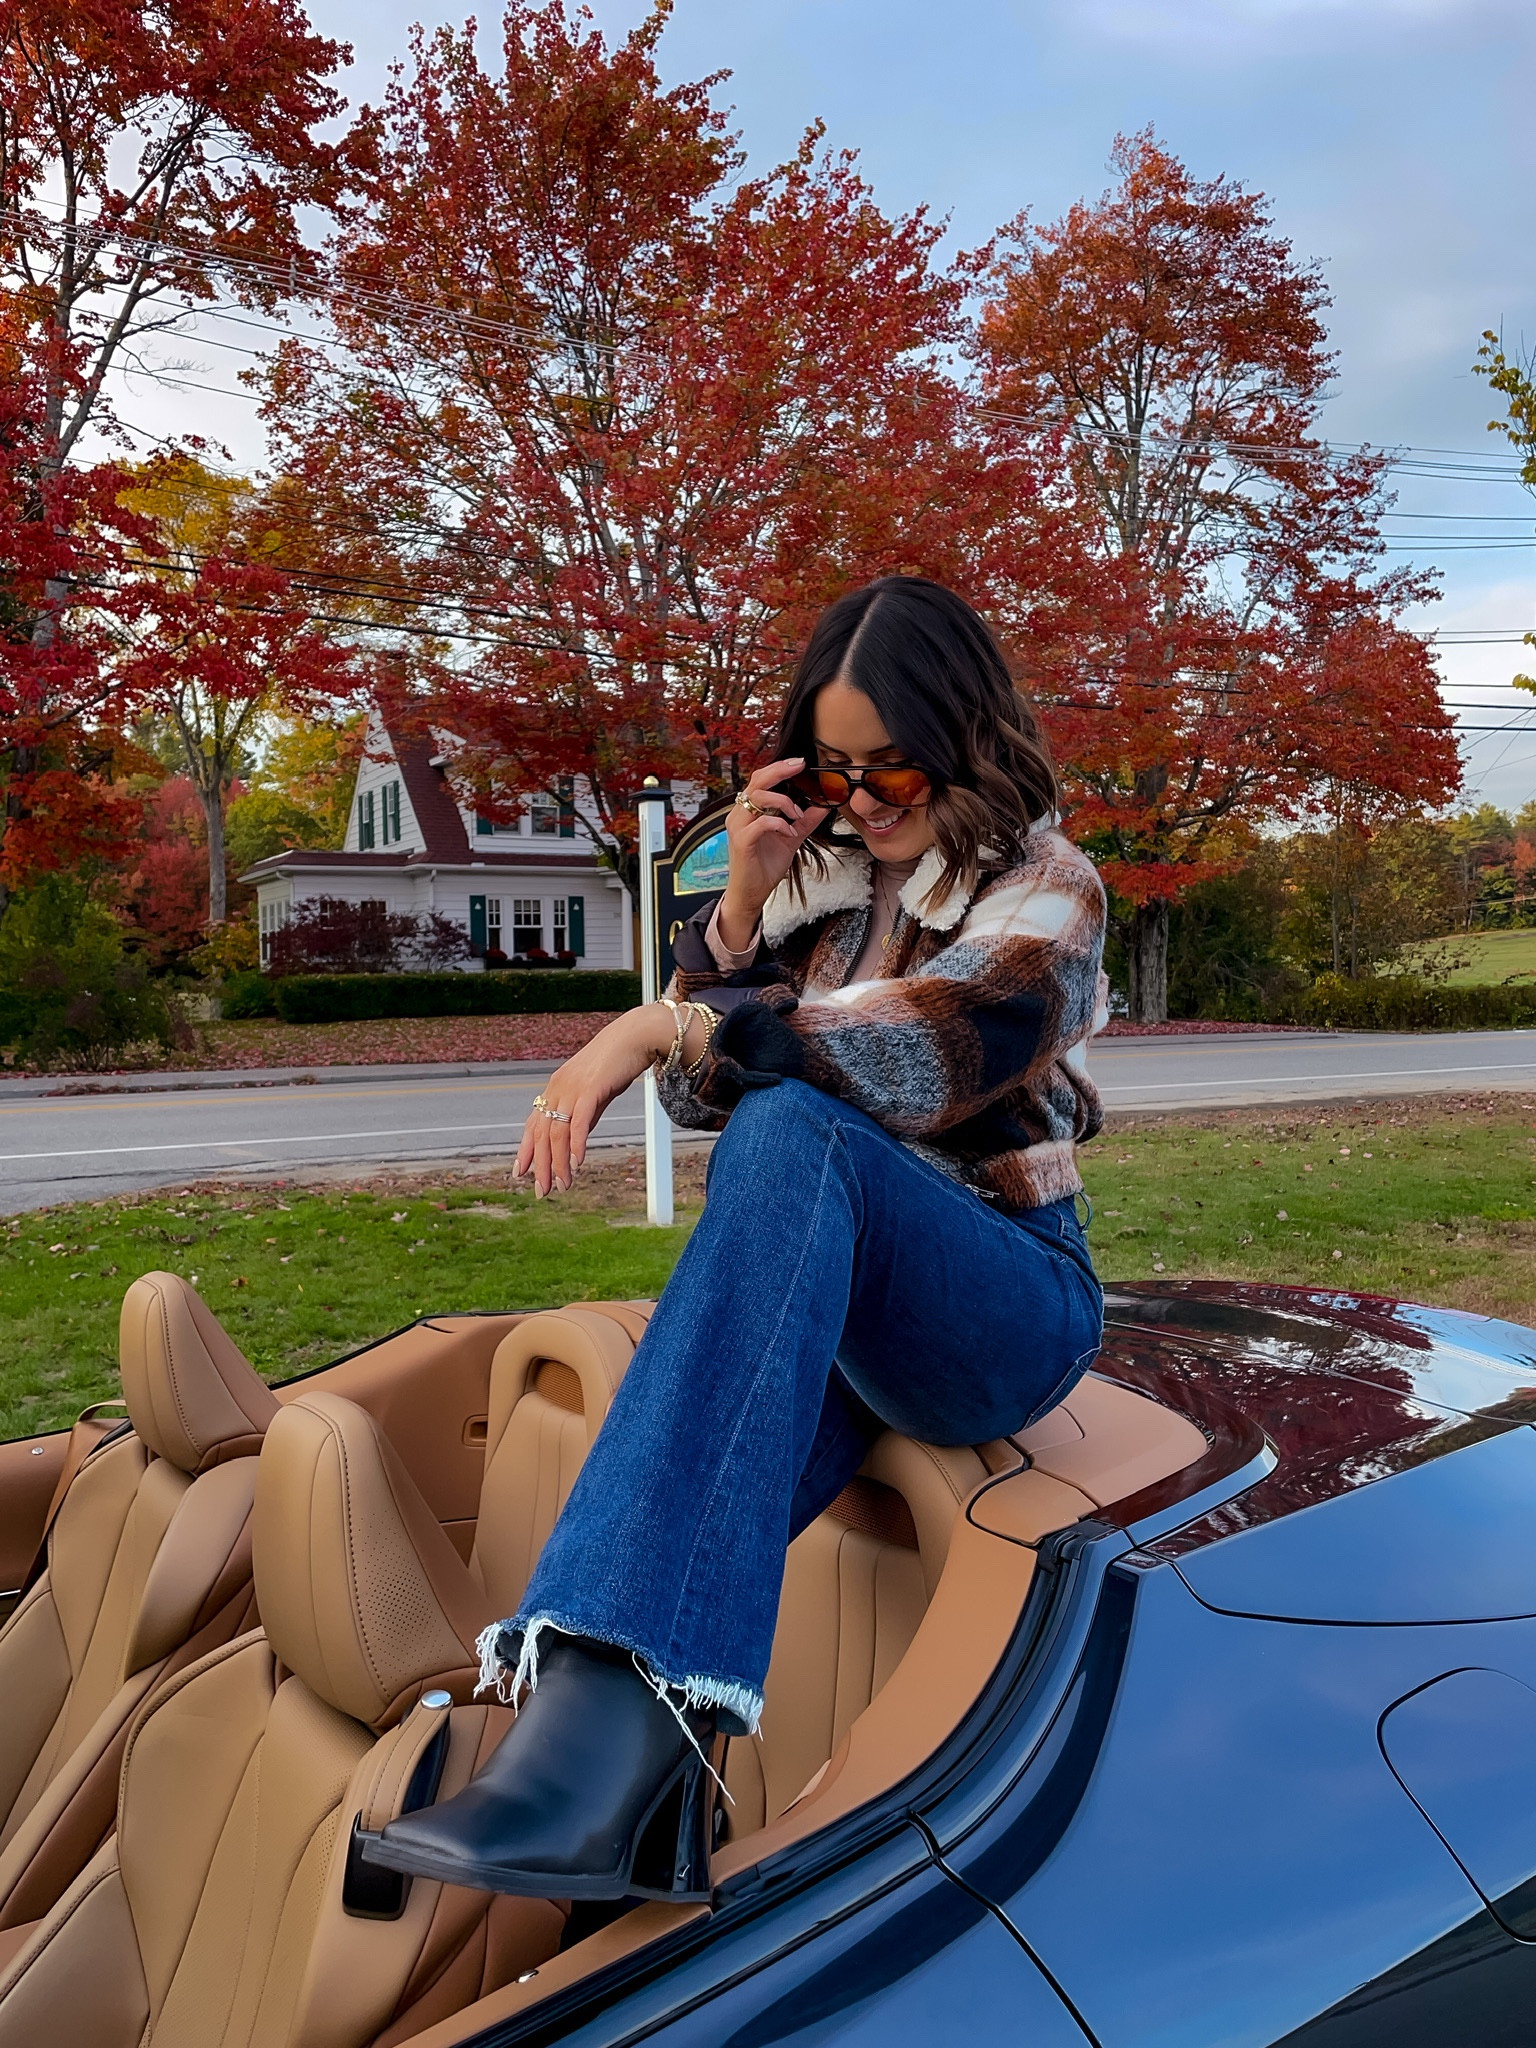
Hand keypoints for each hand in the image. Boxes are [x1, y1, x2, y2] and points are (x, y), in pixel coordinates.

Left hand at [515, 1006, 672, 1196]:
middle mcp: (558, 1089)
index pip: (533, 1124)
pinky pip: (578, 1122)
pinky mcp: (590, 1089)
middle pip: (542, 1134)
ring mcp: (572, 1088)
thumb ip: (584, 1115)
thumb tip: (576, 1141)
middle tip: (543, 1191)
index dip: (525, 1150)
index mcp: (555, 1088)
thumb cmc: (616, 1063)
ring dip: (559, 1163)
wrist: (634, 1036)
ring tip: (563, 1184)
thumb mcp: (594, 1093)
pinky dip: (576, 1145)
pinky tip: (577, 1163)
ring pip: (557, 1133)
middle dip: (541, 1166)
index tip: (520, 1173)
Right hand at [717, 758, 828, 950]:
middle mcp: (740, 814)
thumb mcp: (791, 838)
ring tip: (797, 816)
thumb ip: (806, 821)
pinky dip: (779, 823)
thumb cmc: (764, 865)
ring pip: (757, 798)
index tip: (800, 763)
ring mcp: (738, 827)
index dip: (779, 767)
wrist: (752, 893)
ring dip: (784, 802)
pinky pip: (761, 823)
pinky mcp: (741, 841)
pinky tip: (790, 832)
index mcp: (749, 810)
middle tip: (800, 767)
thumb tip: (824, 805)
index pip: (761, 779)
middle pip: (757, 781)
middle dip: (780, 770)